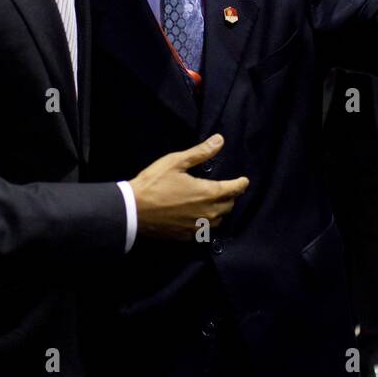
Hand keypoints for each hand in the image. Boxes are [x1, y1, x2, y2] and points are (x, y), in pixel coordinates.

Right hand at [128, 134, 249, 241]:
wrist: (133, 210)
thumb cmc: (154, 183)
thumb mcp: (176, 162)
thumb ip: (201, 153)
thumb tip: (220, 140)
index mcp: (207, 193)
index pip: (234, 190)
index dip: (241, 184)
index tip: (244, 180)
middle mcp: (207, 213)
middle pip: (229, 206)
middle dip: (230, 196)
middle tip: (226, 189)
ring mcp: (197, 227)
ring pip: (218, 220)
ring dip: (219, 211)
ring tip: (214, 202)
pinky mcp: (186, 236)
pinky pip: (204, 230)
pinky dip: (206, 222)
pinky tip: (198, 216)